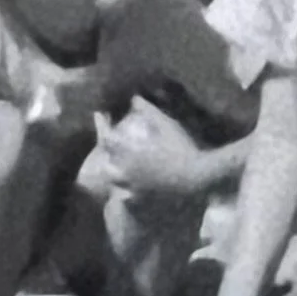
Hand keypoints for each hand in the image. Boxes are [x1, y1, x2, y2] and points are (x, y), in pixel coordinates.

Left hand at [96, 100, 215, 203]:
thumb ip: (148, 111)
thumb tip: (134, 98)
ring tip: (119, 167)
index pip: (106, 137)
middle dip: (107, 153)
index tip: (100, 115)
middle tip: (111, 144)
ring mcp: (133, 185)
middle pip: (106, 162)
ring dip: (114, 171)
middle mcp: (126, 169)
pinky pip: (128, 195)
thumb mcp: (167, 125)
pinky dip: (126, 190)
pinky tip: (130, 188)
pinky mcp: (142, 198)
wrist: (196, 177)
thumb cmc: (182, 148)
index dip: (101, 125)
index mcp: (130, 150)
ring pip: (114, 180)